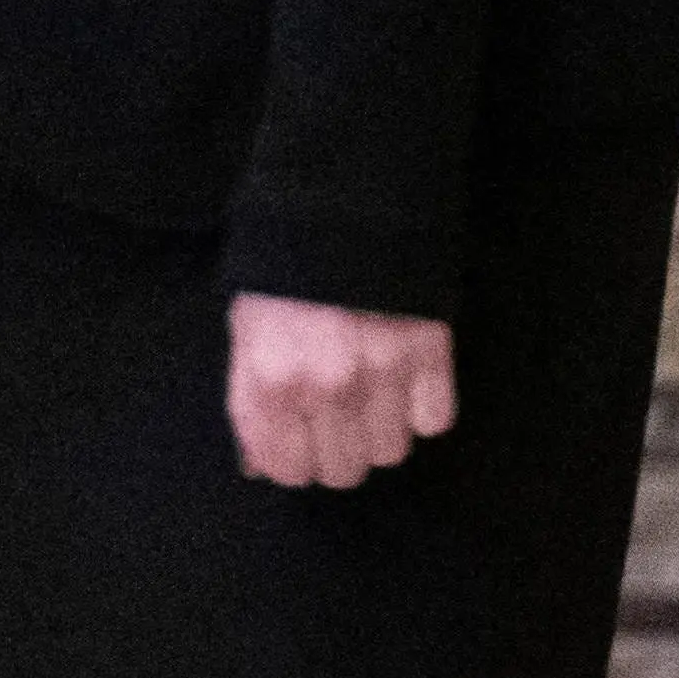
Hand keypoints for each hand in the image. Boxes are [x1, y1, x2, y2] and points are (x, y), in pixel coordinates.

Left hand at [226, 293, 453, 489]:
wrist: (341, 208)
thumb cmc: (283, 272)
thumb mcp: (245, 331)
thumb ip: (251, 401)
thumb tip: (261, 465)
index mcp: (271, 380)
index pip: (287, 468)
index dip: (292, 461)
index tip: (297, 444)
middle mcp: (327, 387)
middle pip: (342, 470)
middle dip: (335, 451)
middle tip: (333, 418)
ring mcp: (383, 373)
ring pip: (389, 451)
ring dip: (378, 430)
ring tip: (368, 393)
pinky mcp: (430, 354)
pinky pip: (433, 420)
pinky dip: (420, 407)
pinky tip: (402, 378)